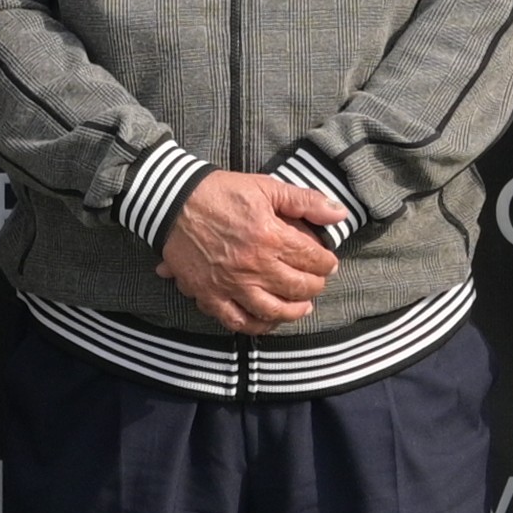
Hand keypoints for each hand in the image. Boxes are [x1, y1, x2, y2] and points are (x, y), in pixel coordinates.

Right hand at [158, 169, 347, 331]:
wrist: (173, 202)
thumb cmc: (220, 192)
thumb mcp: (266, 187)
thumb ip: (305, 201)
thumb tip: (339, 214)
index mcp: (269, 237)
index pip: (312, 259)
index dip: (327, 263)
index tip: (329, 263)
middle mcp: (253, 266)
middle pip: (298, 287)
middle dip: (315, 286)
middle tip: (318, 283)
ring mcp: (231, 285)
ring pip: (273, 311)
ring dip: (294, 311)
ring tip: (302, 306)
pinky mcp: (210, 295)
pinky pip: (238, 321)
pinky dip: (258, 326)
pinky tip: (268, 320)